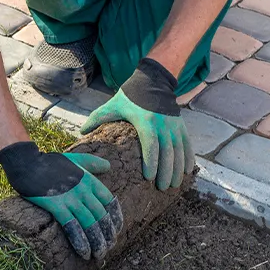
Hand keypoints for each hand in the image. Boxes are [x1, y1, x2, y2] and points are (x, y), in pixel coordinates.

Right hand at [0, 142, 123, 259]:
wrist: (27, 163)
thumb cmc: (49, 162)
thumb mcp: (75, 159)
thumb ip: (92, 163)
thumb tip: (108, 166)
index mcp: (89, 180)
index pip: (110, 202)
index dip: (115, 219)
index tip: (115, 231)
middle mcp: (83, 190)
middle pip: (101, 216)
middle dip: (107, 235)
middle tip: (108, 248)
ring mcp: (70, 198)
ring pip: (89, 224)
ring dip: (96, 242)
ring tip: (98, 255)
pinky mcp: (56, 205)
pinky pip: (72, 226)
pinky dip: (80, 241)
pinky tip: (83, 252)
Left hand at [80, 58, 193, 190]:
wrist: (153, 81)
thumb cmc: (130, 96)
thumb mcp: (112, 105)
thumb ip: (97, 119)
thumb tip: (81, 132)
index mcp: (146, 121)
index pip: (151, 145)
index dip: (151, 162)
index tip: (149, 178)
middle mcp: (163, 124)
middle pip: (167, 152)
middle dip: (166, 171)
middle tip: (162, 188)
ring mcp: (174, 125)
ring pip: (179, 150)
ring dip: (178, 169)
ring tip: (174, 184)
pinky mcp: (181, 126)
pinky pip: (187, 144)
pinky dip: (188, 158)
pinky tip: (187, 171)